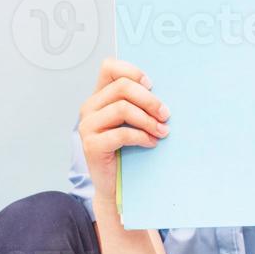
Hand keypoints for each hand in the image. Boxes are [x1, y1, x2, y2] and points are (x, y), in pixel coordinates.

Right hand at [79, 58, 169, 205]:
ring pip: (122, 108)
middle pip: (122, 87)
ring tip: (162, 132)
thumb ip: (140, 105)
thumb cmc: (128, 151)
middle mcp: (89, 107)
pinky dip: (141, 137)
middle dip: (149, 100)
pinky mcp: (91, 145)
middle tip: (166, 115)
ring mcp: (88, 126)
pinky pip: (121, 133)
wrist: (114, 185)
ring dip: (148, 120)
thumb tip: (164, 96)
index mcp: (99, 97)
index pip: (109, 67)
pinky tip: (151, 143)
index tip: (152, 85)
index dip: (132, 71)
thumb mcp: (134, 123)